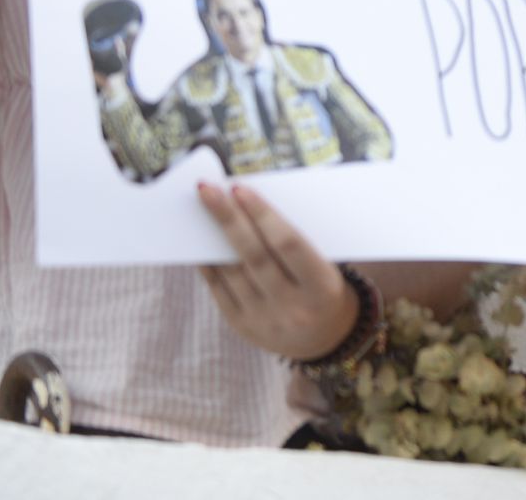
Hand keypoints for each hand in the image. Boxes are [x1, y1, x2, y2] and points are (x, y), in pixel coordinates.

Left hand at [197, 182, 358, 361]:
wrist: (326, 338)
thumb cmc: (324, 286)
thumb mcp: (325, 266)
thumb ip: (293, 242)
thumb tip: (248, 204)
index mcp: (321, 287)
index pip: (287, 244)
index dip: (262, 215)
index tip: (240, 188)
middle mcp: (292, 307)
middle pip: (254, 255)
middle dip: (228, 219)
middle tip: (207, 189)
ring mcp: (264, 320)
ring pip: (231, 271)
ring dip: (212, 237)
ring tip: (200, 207)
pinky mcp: (241, 327)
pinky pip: (218, 288)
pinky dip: (208, 261)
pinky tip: (199, 240)